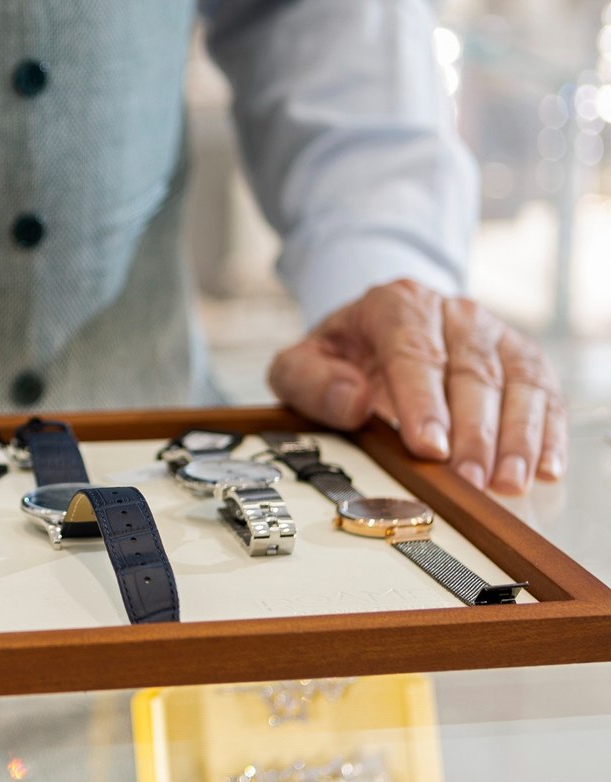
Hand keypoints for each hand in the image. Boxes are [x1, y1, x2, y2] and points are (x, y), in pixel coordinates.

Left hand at [267, 279, 565, 494]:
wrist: (375, 331)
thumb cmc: (341, 355)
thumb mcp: (301, 364)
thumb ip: (309, 382)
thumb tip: (351, 401)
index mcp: (396, 306)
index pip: (413, 352)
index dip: (423, 402)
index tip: (428, 447)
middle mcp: (452, 314)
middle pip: (470, 372)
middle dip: (473, 432)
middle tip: (469, 480)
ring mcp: (492, 334)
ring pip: (516, 382)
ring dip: (516, 437)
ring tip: (508, 484)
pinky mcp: (521, 359)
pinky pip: (544, 393)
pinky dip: (547, 432)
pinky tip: (544, 468)